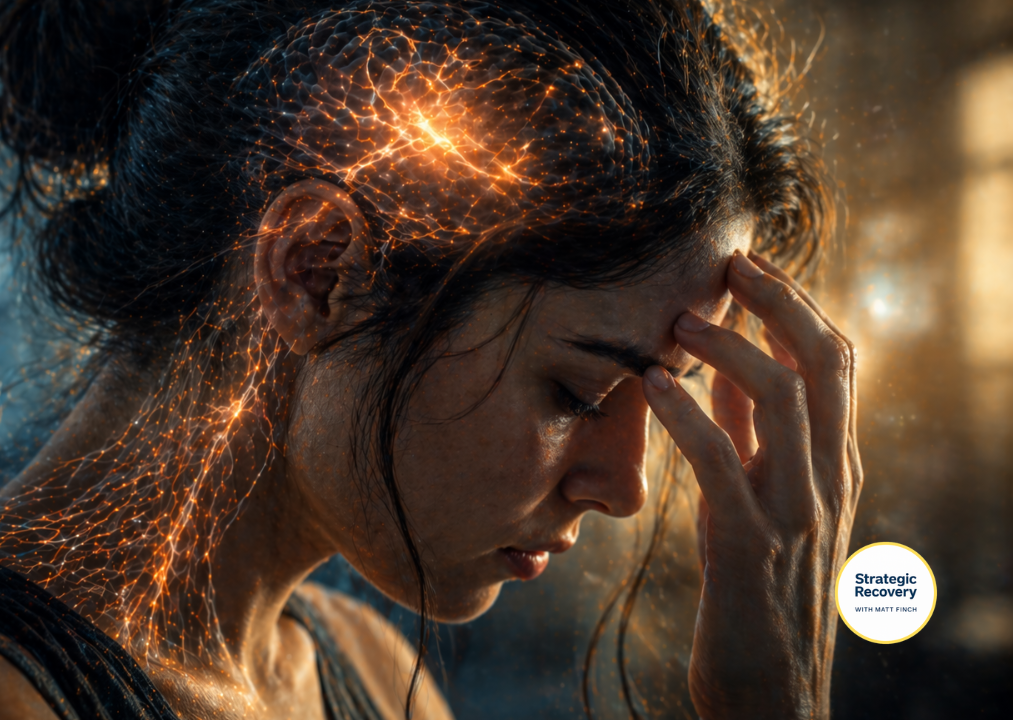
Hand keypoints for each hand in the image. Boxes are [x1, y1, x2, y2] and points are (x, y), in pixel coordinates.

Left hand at [642, 251, 861, 719]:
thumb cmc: (757, 591)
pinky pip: (719, 459)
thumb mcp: (761, 501)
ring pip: (781, 397)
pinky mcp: (747, 544)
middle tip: (726, 264)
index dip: (795, 303)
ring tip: (677, 322)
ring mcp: (793, 510)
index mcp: (831, 465)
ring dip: (727, 347)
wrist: (773, 694)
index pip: (834, 362)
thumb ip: (750, 439)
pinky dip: (686, 412)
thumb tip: (723, 374)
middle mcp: (824, 479)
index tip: (748, 266)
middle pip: (820, 361)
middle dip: (776, 300)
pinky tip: (650, 387)